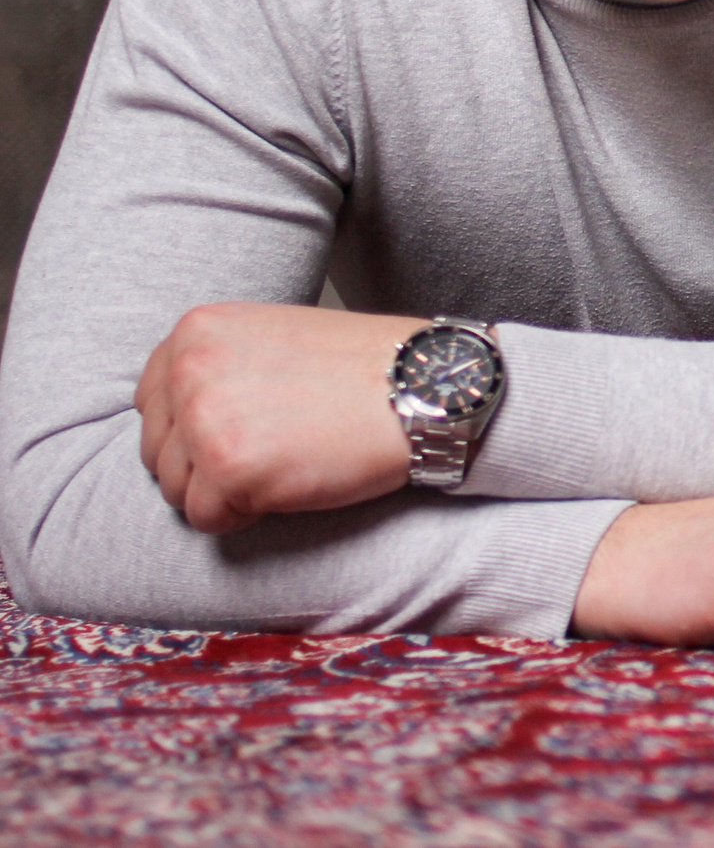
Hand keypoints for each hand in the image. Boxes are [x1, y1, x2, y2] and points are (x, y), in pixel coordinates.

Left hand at [134, 302, 423, 533]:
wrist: (425, 387)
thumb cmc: (364, 368)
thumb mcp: (272, 338)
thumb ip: (217, 366)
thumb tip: (177, 419)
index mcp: (196, 330)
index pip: (152, 402)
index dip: (194, 430)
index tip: (241, 431)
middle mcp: (189, 369)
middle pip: (158, 450)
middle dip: (206, 465)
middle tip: (273, 451)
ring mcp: (205, 419)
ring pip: (176, 489)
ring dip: (224, 492)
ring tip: (284, 463)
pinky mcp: (229, 469)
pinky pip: (206, 519)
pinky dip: (245, 516)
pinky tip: (290, 483)